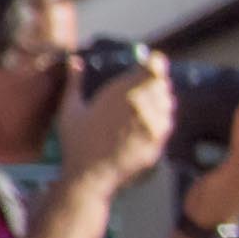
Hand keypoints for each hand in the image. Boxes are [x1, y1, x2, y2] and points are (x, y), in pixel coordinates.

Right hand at [55, 54, 175, 193]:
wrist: (90, 176)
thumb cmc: (76, 142)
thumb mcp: (70, 109)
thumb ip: (75, 82)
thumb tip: (74, 60)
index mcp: (121, 93)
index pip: (153, 68)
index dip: (154, 63)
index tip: (150, 62)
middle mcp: (143, 106)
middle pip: (162, 84)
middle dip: (154, 82)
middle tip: (144, 85)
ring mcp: (153, 125)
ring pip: (168, 103)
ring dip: (160, 99)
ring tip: (145, 104)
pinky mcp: (158, 142)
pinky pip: (167, 123)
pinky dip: (161, 119)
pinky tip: (147, 123)